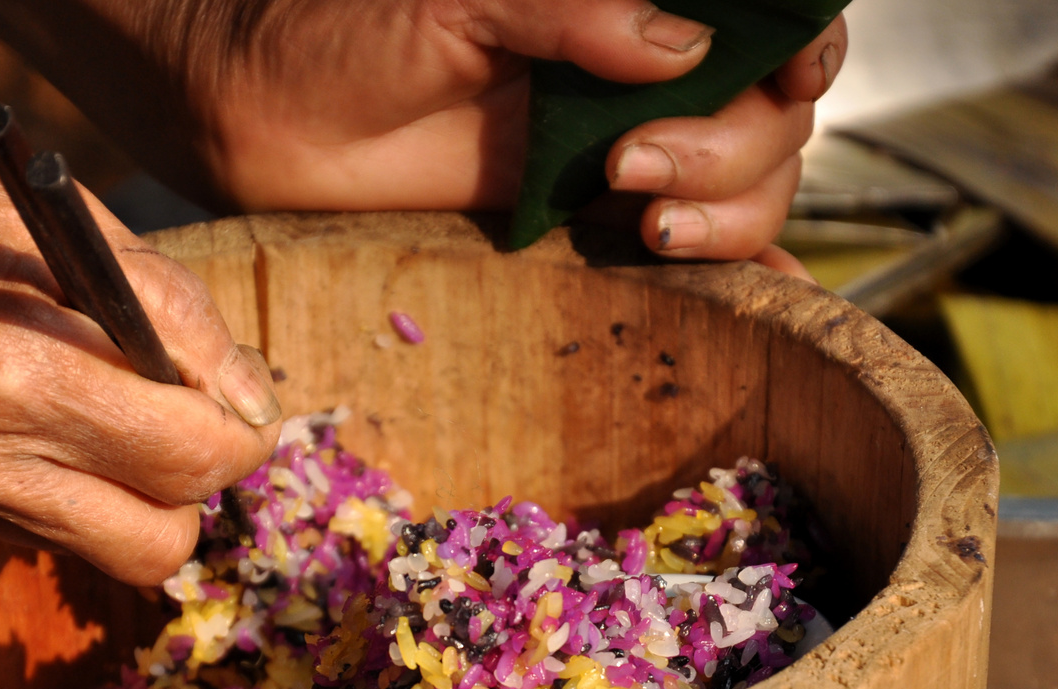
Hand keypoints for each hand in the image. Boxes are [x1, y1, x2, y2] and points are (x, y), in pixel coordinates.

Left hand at [0, 0, 844, 271]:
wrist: (257, 114)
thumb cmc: (336, 32)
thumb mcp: (454, 6)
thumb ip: (568, 14)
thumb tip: (684, 45)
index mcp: (611, 7)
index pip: (756, 16)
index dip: (800, 42)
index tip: (789, 73)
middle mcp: (627, 72)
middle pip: (766, 111)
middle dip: (733, 146)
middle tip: (630, 167)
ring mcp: (609, 146)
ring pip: (742, 179)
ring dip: (729, 208)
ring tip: (644, 224)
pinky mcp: (573, 220)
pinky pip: (679, 241)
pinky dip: (735, 267)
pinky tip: (754, 292)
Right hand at [0, 5, 280, 583]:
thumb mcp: (62, 212)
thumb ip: (170, 315)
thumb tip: (250, 400)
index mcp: (20, 366)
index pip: (191, 459)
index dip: (238, 436)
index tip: (236, 408)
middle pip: (152, 543)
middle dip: (187, 487)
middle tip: (175, 426)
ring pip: (80, 543)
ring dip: (107, 490)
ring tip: (71, 406)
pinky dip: (19, 483)